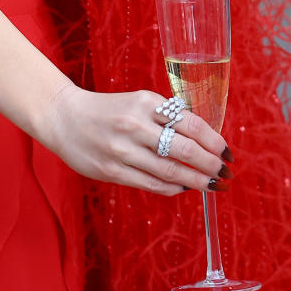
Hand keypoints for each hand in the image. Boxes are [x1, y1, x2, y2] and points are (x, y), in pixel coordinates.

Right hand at [42, 83, 231, 195]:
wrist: (63, 117)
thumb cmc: (107, 110)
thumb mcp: (137, 102)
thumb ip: (165, 117)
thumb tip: (203, 140)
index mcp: (144, 103)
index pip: (190, 124)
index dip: (214, 141)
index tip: (227, 152)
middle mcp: (135, 125)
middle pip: (185, 151)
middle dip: (211, 165)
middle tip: (226, 173)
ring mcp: (122, 151)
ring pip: (171, 172)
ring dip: (198, 181)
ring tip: (213, 185)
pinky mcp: (112, 171)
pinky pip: (152, 184)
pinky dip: (174, 188)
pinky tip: (185, 187)